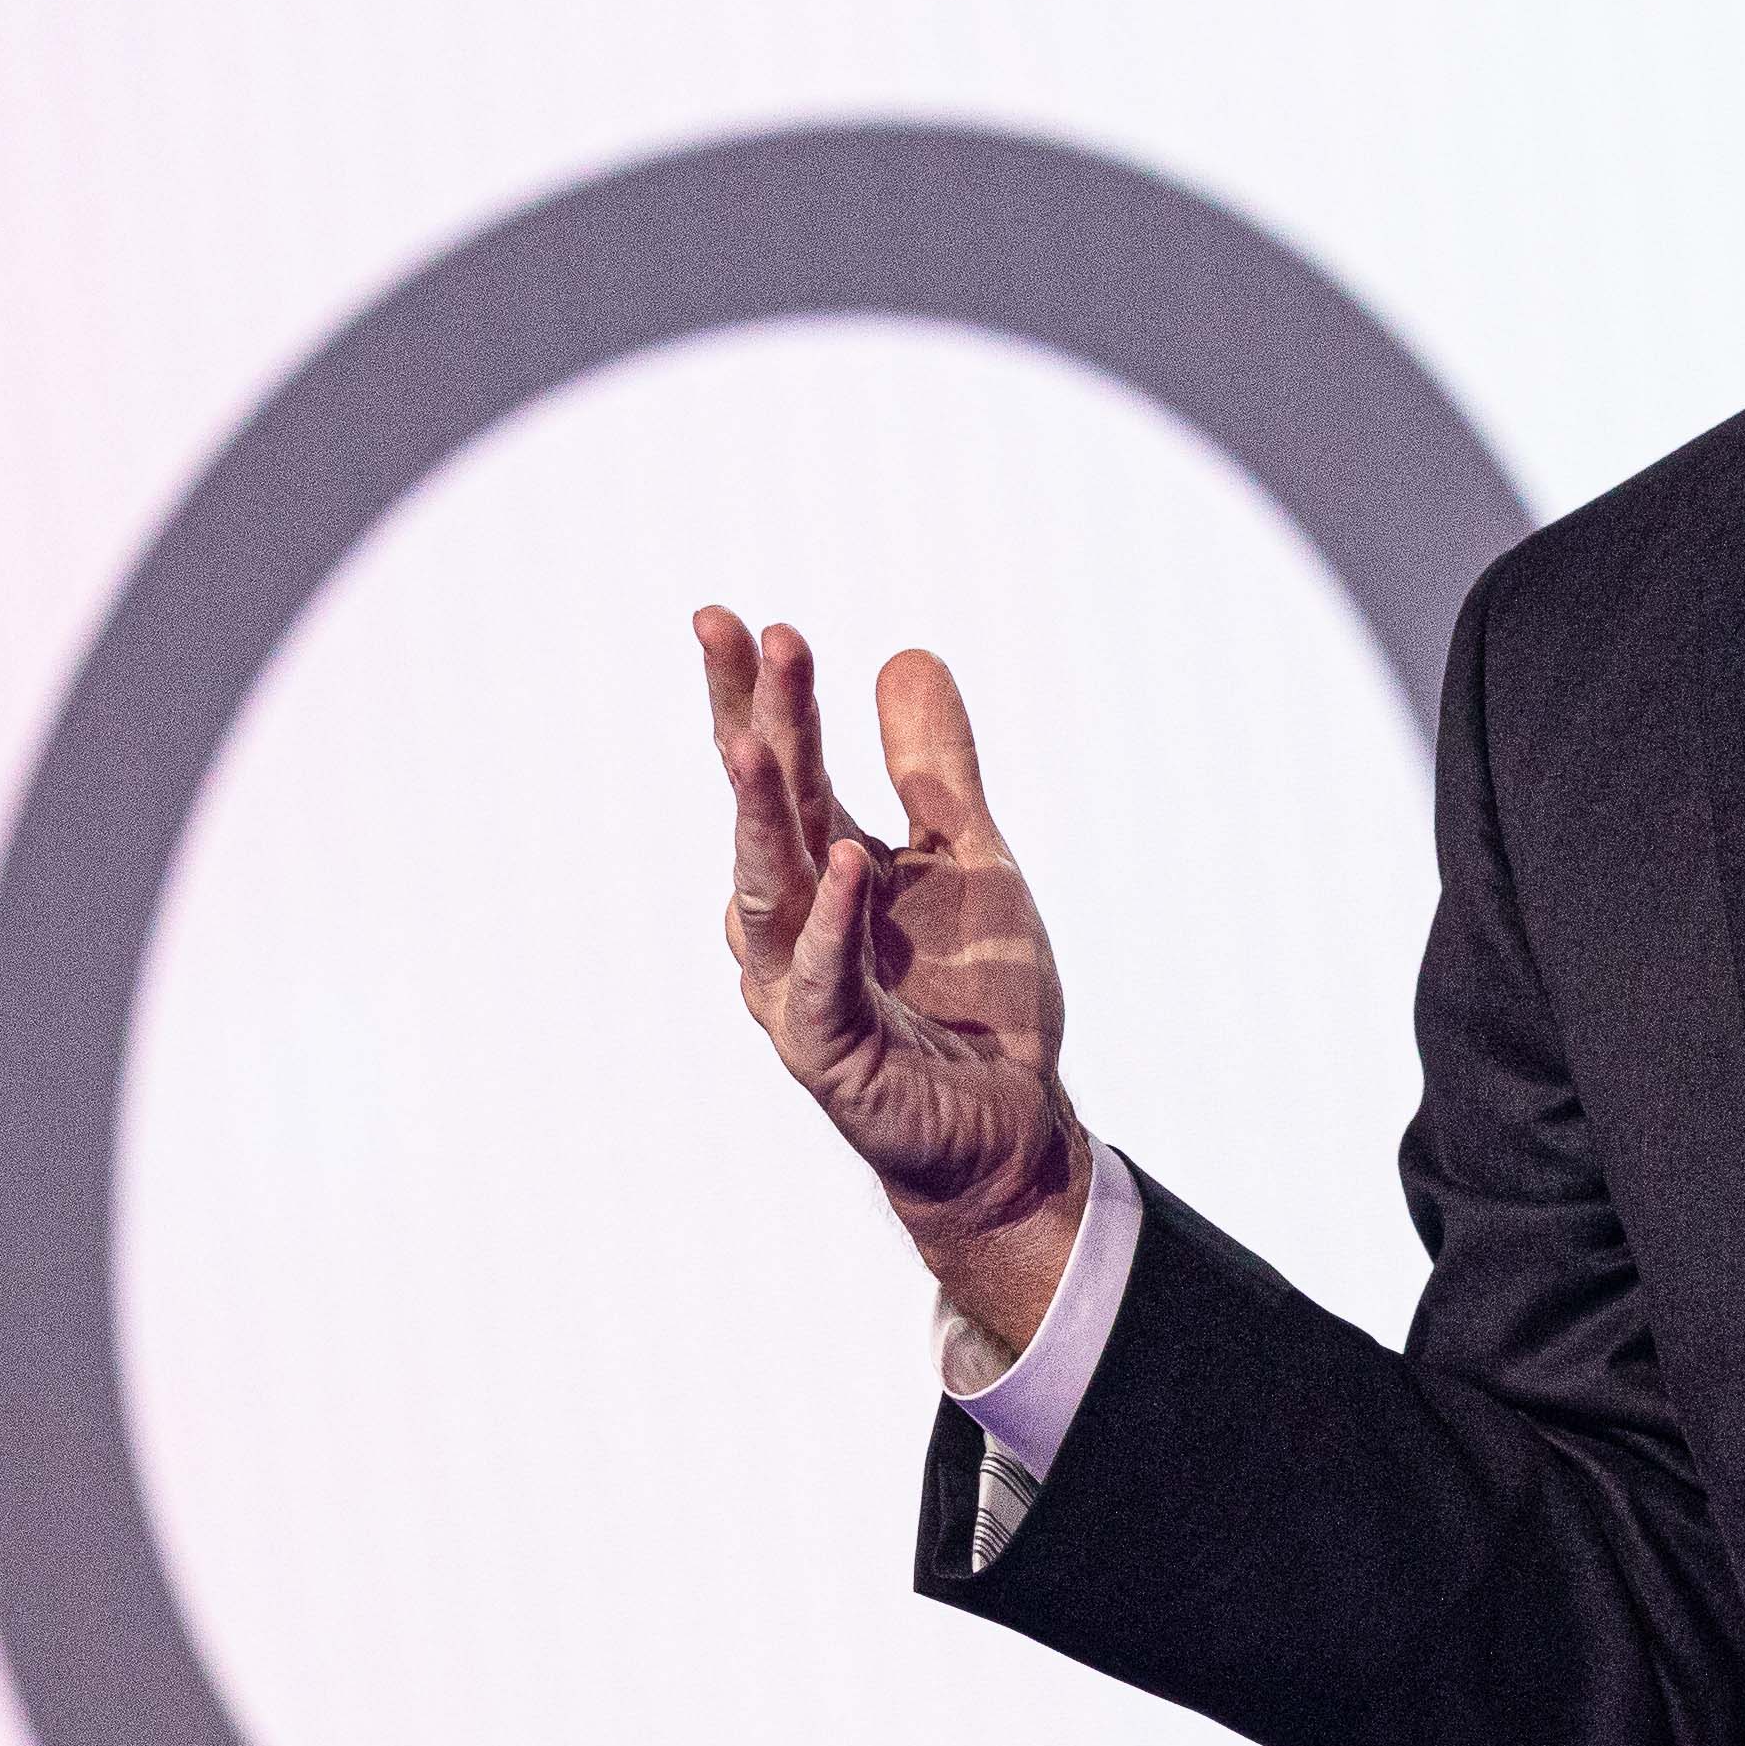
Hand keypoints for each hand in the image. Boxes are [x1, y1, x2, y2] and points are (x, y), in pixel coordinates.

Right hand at [692, 605, 1087, 1349]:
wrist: (1007, 1126)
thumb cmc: (973, 997)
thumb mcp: (972, 860)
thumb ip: (936, 769)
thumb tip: (904, 653)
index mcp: (825, 867)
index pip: (785, 768)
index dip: (760, 696)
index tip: (737, 619)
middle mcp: (795, 921)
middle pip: (764, 810)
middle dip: (752, 722)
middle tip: (737, 636)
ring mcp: (801, 987)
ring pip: (768, 889)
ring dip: (762, 815)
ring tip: (757, 740)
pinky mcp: (831, 1054)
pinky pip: (822, 983)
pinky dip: (833, 925)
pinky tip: (850, 865)